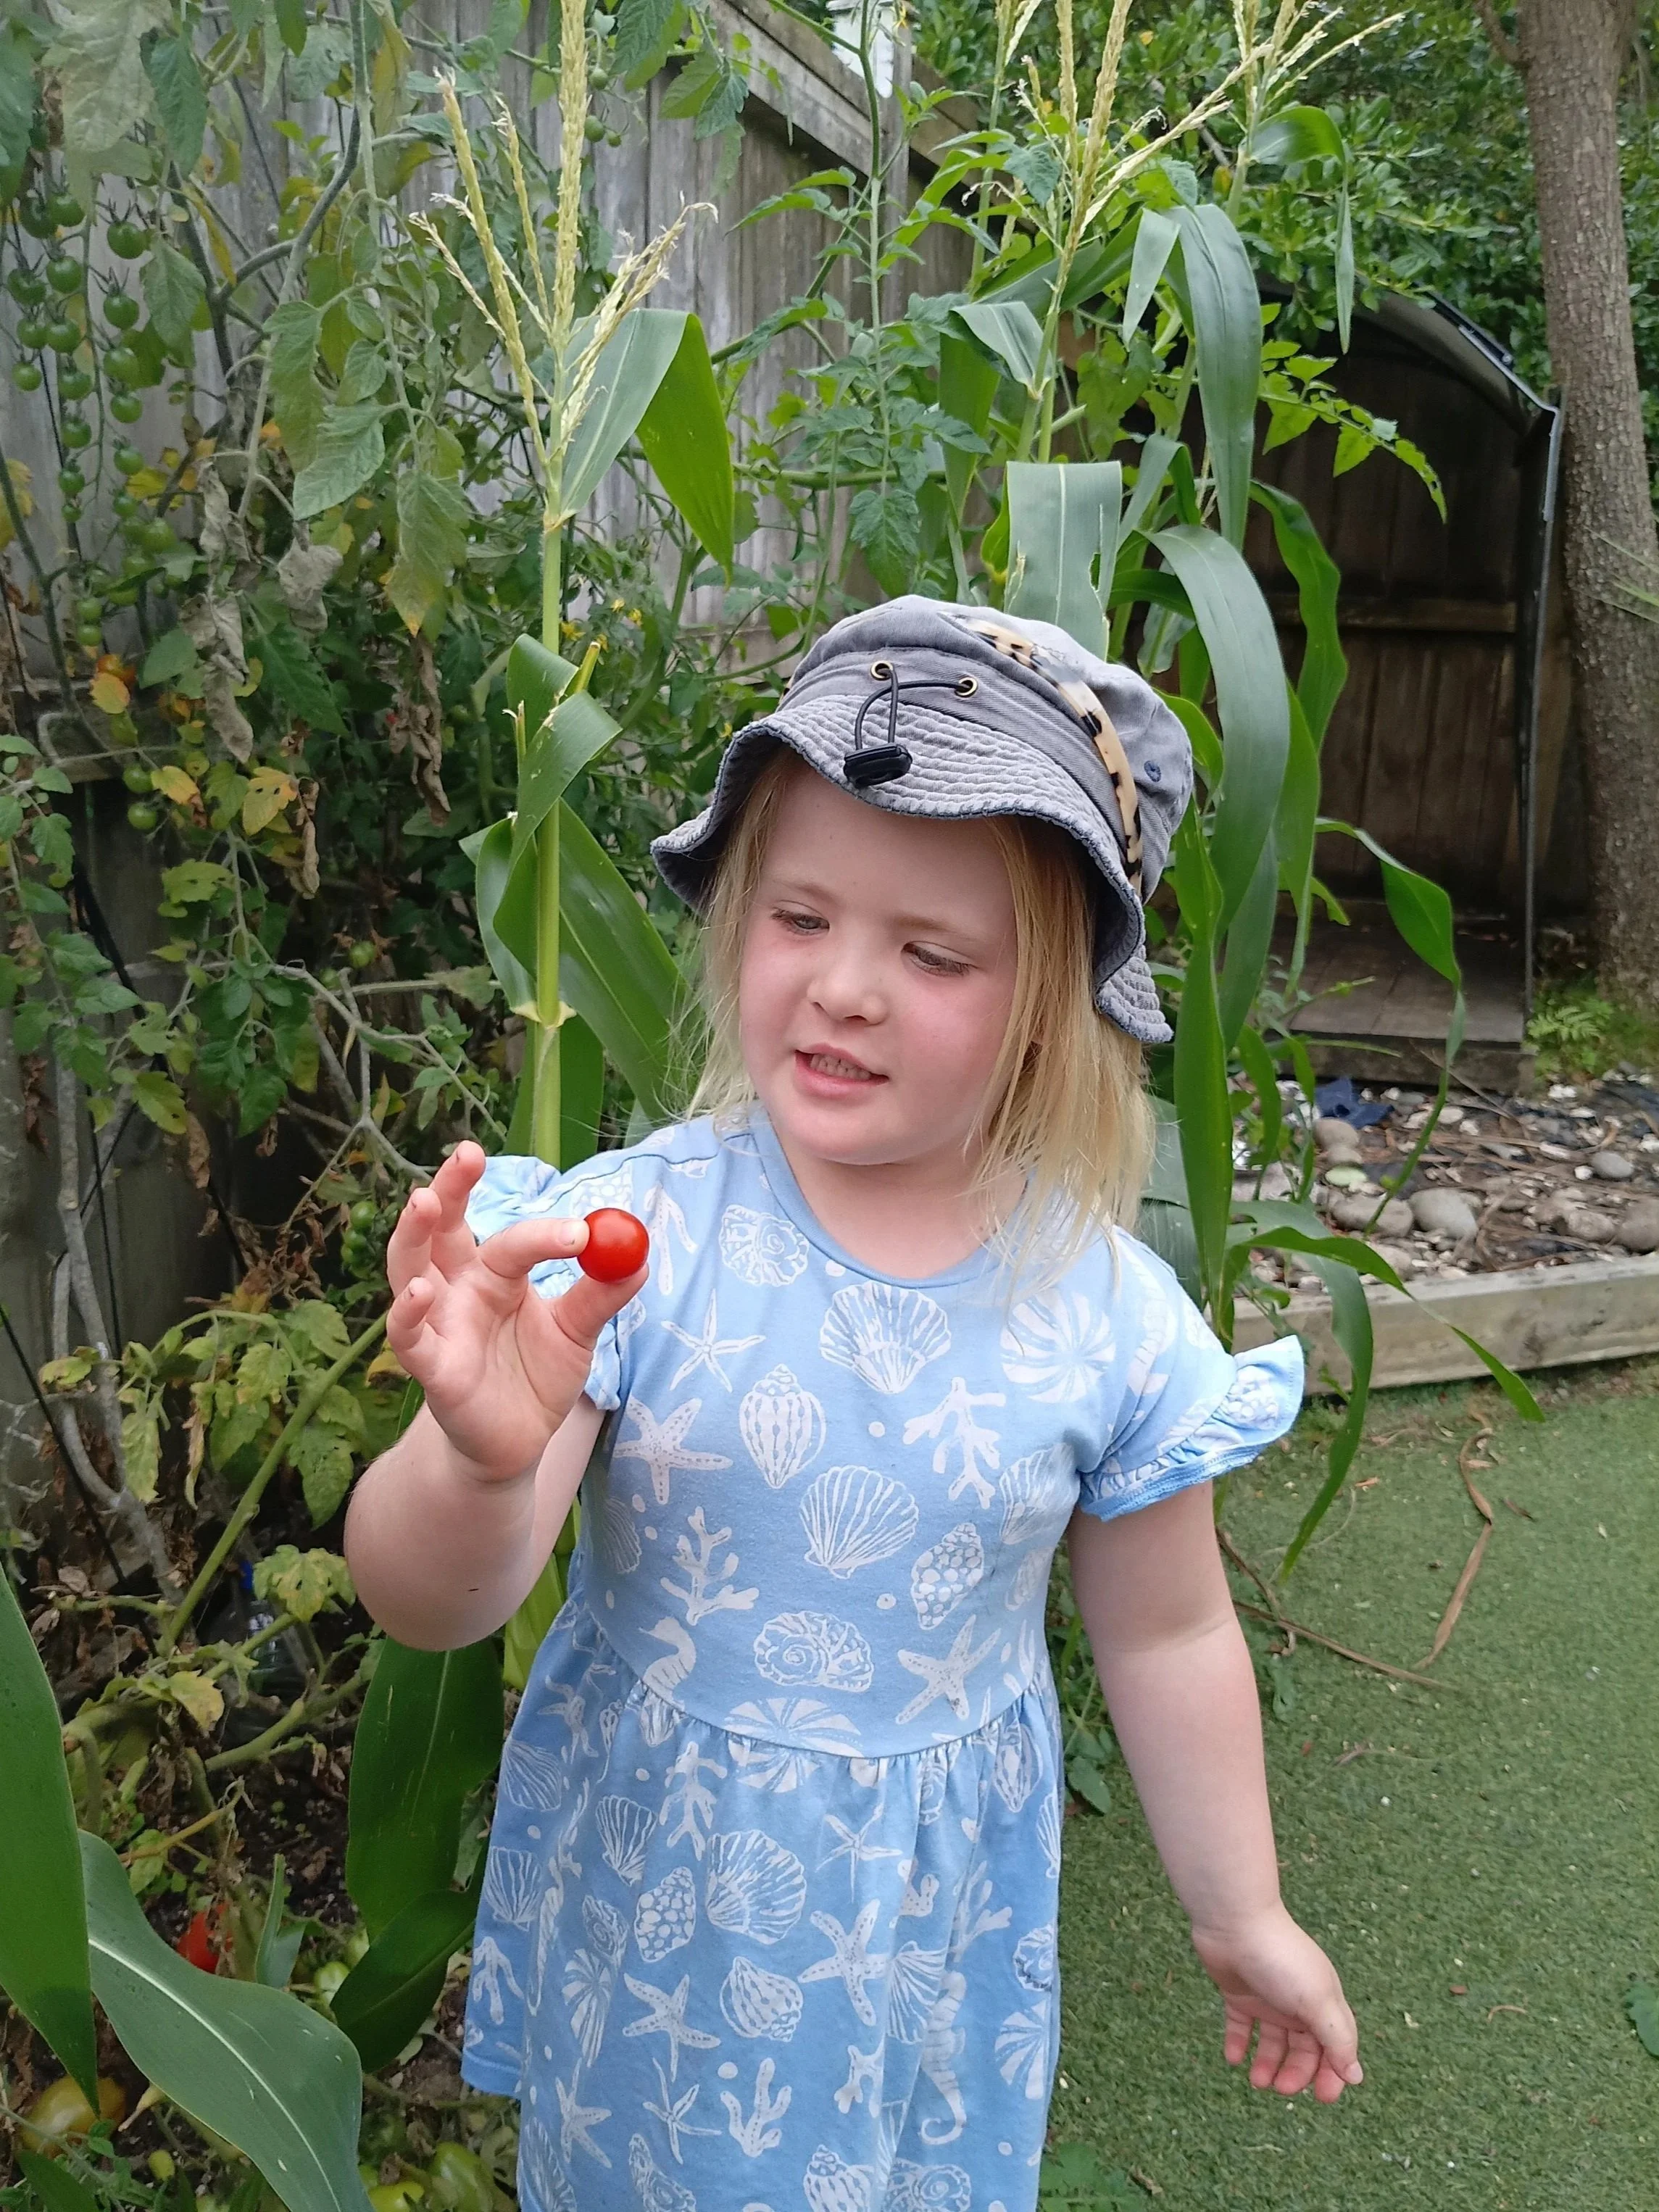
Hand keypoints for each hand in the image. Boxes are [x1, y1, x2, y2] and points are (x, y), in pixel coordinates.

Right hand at [384, 1141, 644, 1481]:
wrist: (518, 1442)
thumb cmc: (537, 1377)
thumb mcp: (577, 1333)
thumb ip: (601, 1295)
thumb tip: (638, 1256)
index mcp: (494, 1274)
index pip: (510, 1237)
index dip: (544, 1231)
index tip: (583, 1231)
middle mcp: (459, 1289)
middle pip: (442, 1228)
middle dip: (450, 1188)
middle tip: (468, 1153)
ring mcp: (439, 1325)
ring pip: (409, 1270)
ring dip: (413, 1234)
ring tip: (424, 1200)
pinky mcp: (431, 1368)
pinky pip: (408, 1338)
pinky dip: (407, 1314)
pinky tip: (420, 1293)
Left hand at [1192, 1905, 1361, 2102]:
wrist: (1233, 1923)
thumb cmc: (1280, 1959)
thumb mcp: (1317, 2001)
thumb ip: (1338, 2038)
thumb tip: (1355, 2076)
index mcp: (1323, 2001)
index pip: (1335, 2046)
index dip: (1332, 2073)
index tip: (1322, 2098)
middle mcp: (1298, 2001)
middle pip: (1304, 2048)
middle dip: (1296, 2072)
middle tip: (1280, 2088)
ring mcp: (1268, 1997)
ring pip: (1273, 2041)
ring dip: (1267, 2064)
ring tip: (1257, 2081)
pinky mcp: (1240, 1993)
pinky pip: (1240, 2025)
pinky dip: (1238, 2044)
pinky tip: (1234, 2059)